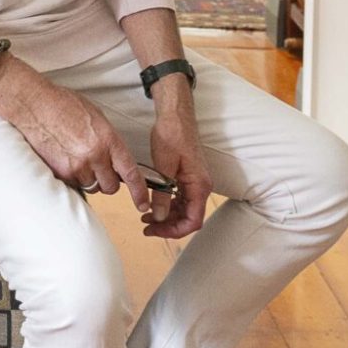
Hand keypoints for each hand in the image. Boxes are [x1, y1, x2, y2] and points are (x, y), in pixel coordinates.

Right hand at [0, 58, 150, 212]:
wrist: (35, 104)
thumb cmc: (64, 105)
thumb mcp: (96, 118)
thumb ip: (109, 141)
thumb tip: (116, 160)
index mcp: (108, 140)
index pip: (130, 172)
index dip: (139, 191)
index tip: (142, 203)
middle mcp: (94, 155)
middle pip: (110, 187)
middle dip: (106, 181)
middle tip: (96, 167)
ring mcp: (76, 166)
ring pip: (90, 186)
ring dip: (87, 178)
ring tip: (75, 157)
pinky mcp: (59, 173)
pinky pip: (72, 185)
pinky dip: (70, 177)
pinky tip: (64, 159)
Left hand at [146, 86, 212, 240]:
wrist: (176, 116)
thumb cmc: (172, 135)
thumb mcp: (163, 167)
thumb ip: (161, 194)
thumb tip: (159, 217)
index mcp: (199, 186)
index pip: (193, 221)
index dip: (174, 230)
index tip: (154, 230)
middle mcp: (201, 187)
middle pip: (189, 218)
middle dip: (168, 226)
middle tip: (146, 227)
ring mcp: (196, 182)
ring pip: (185, 210)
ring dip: (167, 217)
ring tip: (146, 218)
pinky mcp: (189, 178)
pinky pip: (182, 199)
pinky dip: (169, 206)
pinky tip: (154, 206)